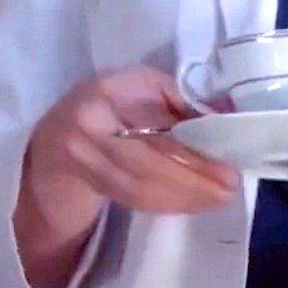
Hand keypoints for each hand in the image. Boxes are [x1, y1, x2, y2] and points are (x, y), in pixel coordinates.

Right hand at [15, 66, 236, 287]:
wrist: (60, 133)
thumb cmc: (111, 100)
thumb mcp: (142, 85)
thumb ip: (178, 99)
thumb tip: (226, 115)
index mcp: (101, 96)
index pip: (149, 130)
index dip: (188, 153)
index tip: (224, 164)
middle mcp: (85, 132)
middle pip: (143, 167)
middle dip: (191, 182)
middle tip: (228, 189)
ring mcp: (81, 164)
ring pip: (138, 190)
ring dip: (184, 198)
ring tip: (218, 198)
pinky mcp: (90, 186)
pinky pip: (134, 200)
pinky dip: (168, 203)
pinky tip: (194, 201)